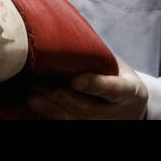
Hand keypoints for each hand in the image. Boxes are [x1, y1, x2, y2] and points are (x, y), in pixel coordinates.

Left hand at [25, 55, 147, 119]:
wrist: (129, 109)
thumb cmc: (117, 77)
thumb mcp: (117, 66)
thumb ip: (97, 57)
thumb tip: (66, 33)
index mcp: (129, 92)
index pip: (113, 89)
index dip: (94, 85)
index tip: (75, 80)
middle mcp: (114, 113)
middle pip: (85, 109)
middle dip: (60, 95)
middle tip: (39, 81)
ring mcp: (99, 124)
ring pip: (72, 120)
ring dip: (49, 107)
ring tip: (31, 92)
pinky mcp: (84, 127)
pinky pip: (64, 123)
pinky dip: (48, 114)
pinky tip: (34, 103)